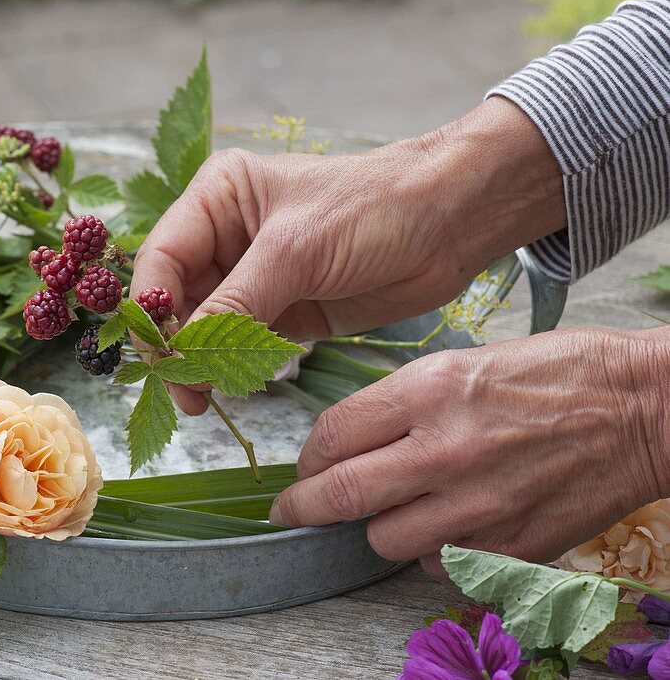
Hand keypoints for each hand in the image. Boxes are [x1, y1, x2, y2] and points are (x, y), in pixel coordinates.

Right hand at [131, 98, 563, 414]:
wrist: (450, 224)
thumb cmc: (373, 209)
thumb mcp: (296, 251)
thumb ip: (236, 304)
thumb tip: (183, 355)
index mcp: (218, 198)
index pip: (162, 257)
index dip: (153, 308)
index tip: (159, 356)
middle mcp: (225, 236)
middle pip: (175, 298)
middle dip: (175, 344)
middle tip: (182, 390)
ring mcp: (252, 276)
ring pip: (203, 327)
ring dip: (199, 363)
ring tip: (201, 399)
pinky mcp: (281, 311)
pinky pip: (239, 346)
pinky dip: (230, 370)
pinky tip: (227, 391)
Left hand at [271, 326, 669, 574]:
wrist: (641, 408)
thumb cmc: (556, 373)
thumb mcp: (464, 362)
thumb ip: (400, 403)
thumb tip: (350, 439)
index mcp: (430, 391)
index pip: (333, 434)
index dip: (307, 457)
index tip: (303, 468)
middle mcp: (445, 449)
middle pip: (342, 495)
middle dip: (304, 506)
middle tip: (292, 510)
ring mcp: (479, 503)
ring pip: (385, 539)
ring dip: (378, 525)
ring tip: (399, 505)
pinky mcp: (511, 544)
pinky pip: (440, 565)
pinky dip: (432, 550)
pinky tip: (450, 523)